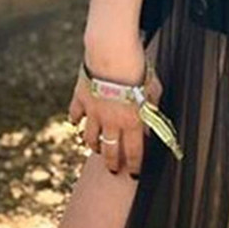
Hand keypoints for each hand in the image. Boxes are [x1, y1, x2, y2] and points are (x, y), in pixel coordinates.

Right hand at [66, 43, 163, 176]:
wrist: (112, 53)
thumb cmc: (137, 67)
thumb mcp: (153, 88)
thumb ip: (152, 107)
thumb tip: (152, 122)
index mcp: (132, 120)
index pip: (134, 151)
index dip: (134, 165)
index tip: (134, 174)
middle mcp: (110, 121)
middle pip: (109, 149)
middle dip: (111, 162)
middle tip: (112, 168)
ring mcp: (93, 111)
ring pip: (89, 137)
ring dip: (93, 145)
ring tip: (95, 148)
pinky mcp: (80, 98)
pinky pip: (75, 115)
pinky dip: (75, 121)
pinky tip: (76, 124)